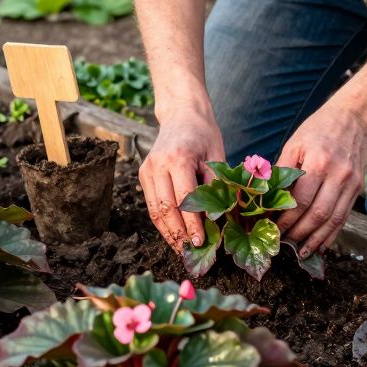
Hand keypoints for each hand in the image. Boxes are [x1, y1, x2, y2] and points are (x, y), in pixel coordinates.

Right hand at [139, 107, 224, 251]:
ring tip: (181, 249)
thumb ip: (218, 186)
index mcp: (178, 158)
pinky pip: (152, 205)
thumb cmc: (204, 135)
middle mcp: (157, 165)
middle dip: (178, 234)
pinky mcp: (143, 175)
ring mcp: (147, 170)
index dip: (192, 224)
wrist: (181, 114)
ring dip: (168, 233)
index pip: (184, 199)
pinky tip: (174, 235)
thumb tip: (223, 219)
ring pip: (155, 211)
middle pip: (166, 209)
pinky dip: (162, 223)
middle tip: (191, 252)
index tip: (201, 242)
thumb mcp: (217, 157)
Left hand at [275, 104, 366, 257]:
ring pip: (333, 220)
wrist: (352, 119)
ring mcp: (350, 184)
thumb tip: (265, 199)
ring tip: (302, 253)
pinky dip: (332, 234)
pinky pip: (344, 217)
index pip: (300, 201)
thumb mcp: (294, 144)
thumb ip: (281, 172)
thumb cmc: (317, 130)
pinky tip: (321, 245)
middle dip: (299, 233)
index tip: (272, 229)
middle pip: (318, 214)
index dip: (286, 219)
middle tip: (283, 244)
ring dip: (317, 240)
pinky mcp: (357, 189)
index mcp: (318, 163)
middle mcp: (337, 176)